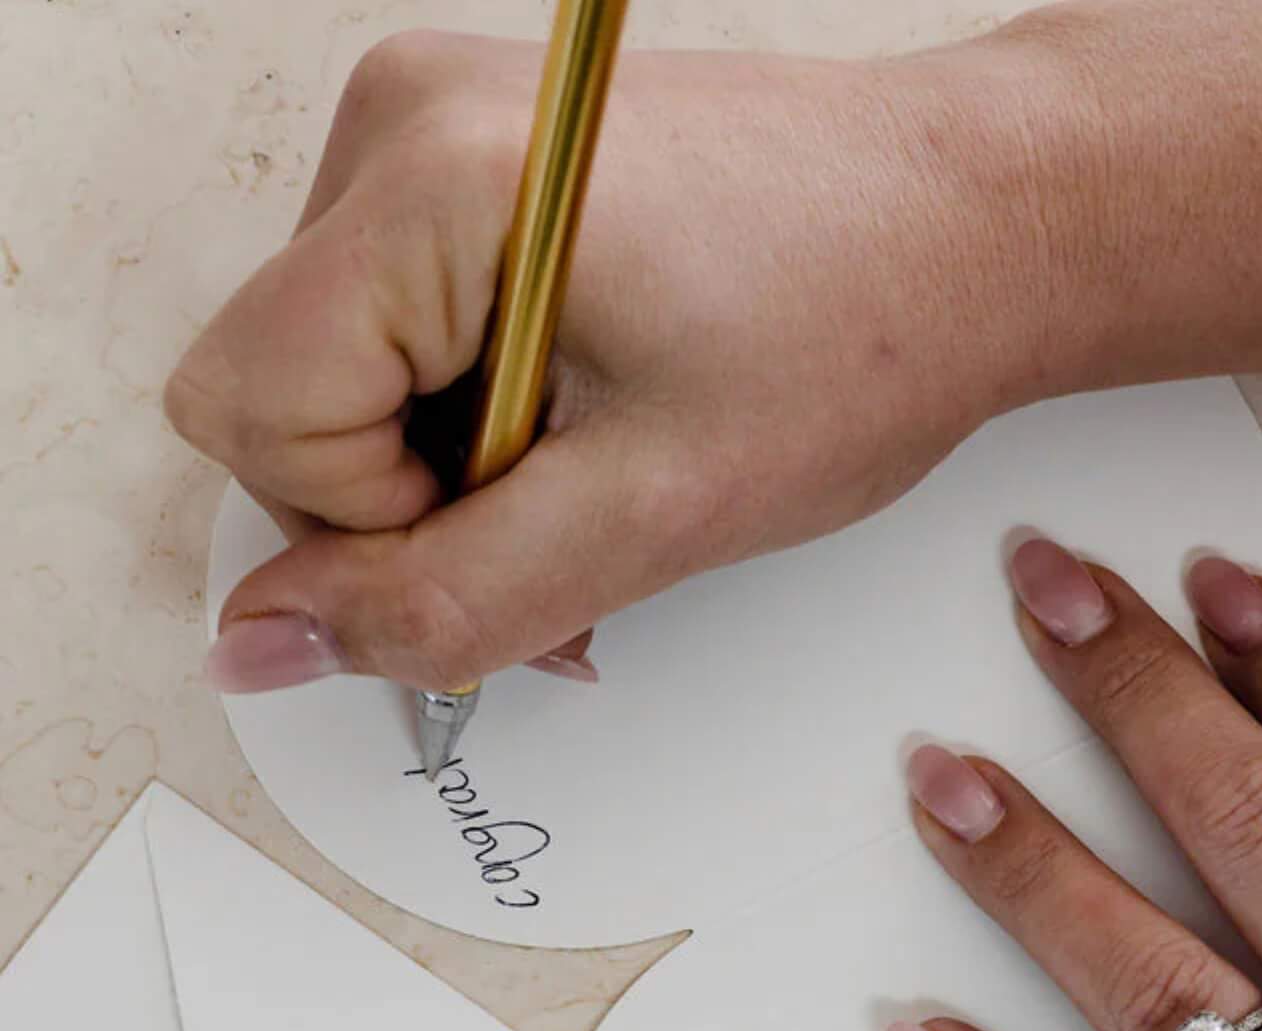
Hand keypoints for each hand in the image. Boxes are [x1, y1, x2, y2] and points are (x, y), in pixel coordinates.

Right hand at [167, 31, 1050, 693]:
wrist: (980, 227)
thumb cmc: (865, 330)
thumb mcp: (652, 514)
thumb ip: (443, 599)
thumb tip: (260, 645)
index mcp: (430, 178)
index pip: (248, 411)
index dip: (368, 526)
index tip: (518, 533)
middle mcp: (406, 120)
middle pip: (283, 391)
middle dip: (416, 508)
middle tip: (581, 528)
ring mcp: (441, 129)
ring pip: (350, 375)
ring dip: (461, 471)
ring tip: (611, 475)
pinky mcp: (485, 161)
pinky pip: (411, 331)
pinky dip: (487, 414)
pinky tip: (600, 426)